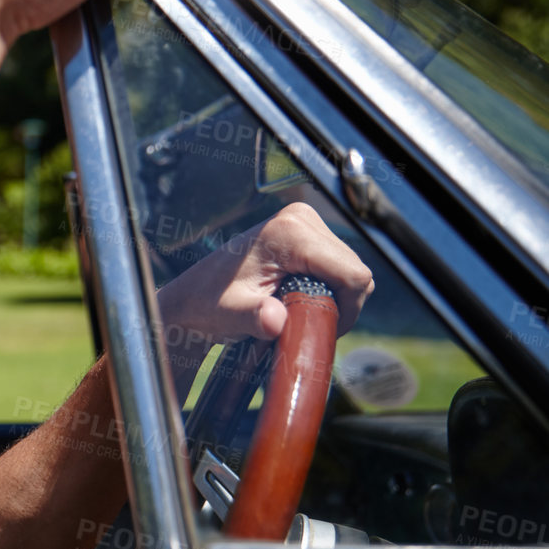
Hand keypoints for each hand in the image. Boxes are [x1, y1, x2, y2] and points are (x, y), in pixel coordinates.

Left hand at [156, 202, 374, 344]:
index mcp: (289, 232)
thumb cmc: (208, 305)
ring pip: (350, 269)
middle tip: (304, 322)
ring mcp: (304, 221)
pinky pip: (338, 265)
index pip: (352, 274)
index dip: (347, 309)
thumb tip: (274, 320)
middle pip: (355, 271)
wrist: (193, 296)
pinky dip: (328, 287)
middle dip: (339, 304)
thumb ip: (254, 318)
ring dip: (333, 296)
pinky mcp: (305, 230)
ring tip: (297, 310)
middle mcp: (301, 218)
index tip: (321, 329)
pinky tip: (299, 298)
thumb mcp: (231, 315)